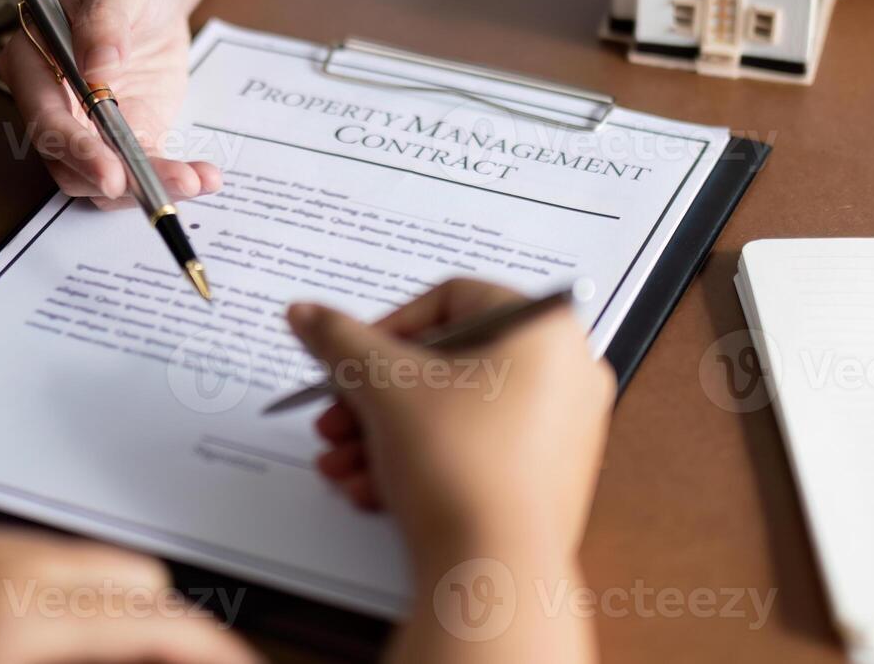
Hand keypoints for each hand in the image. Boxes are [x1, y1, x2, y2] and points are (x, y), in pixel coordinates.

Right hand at [0, 0, 221, 209]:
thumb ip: (104, 22)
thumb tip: (98, 67)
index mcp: (32, 63)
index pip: (45, 118)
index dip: (75, 149)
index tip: (110, 171)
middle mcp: (52, 104)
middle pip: (69, 164)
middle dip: (118, 182)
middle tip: (165, 186)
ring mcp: (87, 127)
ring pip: (105, 180)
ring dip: (149, 187)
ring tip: (196, 180)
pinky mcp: (125, 139)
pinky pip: (142, 170)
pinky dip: (171, 179)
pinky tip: (204, 176)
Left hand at [0, 523, 259, 663]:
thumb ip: (81, 663)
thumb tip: (136, 654)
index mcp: (19, 617)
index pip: (153, 619)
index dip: (211, 649)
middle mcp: (9, 561)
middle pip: (138, 575)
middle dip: (172, 624)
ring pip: (96, 561)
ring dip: (122, 606)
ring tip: (126, 656)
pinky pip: (48, 555)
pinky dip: (75, 592)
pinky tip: (63, 636)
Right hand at [286, 280, 614, 564]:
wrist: (494, 573)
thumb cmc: (462, 468)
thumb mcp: (384, 386)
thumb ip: (340, 339)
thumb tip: (307, 313)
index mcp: (544, 331)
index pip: (453, 299)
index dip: (390, 326)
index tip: (354, 355)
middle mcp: (566, 375)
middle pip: (447, 363)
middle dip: (375, 394)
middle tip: (338, 415)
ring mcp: (561, 432)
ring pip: (452, 414)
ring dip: (384, 434)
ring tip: (342, 462)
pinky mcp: (545, 481)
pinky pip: (473, 453)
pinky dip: (418, 463)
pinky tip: (370, 488)